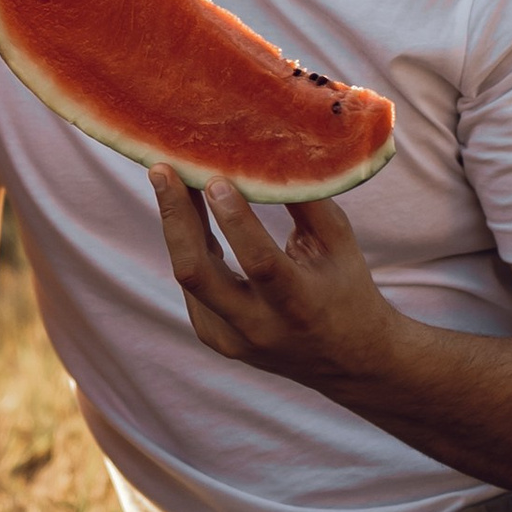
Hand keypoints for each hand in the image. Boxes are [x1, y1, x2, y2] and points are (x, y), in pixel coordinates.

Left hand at [150, 171, 391, 389]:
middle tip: (162, 171)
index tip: (215, 178)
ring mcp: (232, 339)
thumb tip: (270, 150)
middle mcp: (259, 328)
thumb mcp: (340, 245)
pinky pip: (193, 287)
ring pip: (188, 278)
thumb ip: (306, 202)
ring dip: (177, 226)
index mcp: (300, 305)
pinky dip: (190, 247)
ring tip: (169, 181)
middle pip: (197, 274)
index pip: (259, 263)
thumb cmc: (347, 290)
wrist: (348, 360)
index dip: (235, 220)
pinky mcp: (215, 338)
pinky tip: (187, 214)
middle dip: (175, 218)